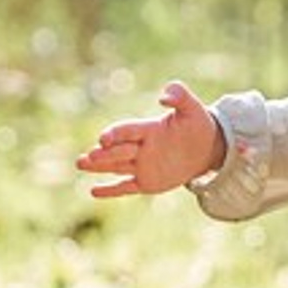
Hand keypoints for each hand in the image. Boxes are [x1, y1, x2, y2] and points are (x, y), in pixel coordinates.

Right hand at [76, 81, 223, 198]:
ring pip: (116, 167)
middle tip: (88, 158)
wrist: (207, 148)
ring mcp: (141, 165)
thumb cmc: (197, 125)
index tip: (103, 139)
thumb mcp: (192, 108)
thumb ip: (179, 96)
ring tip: (79, 164)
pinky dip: (111, 190)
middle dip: (103, 155)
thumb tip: (162, 97)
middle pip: (117, 151)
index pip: (126, 131)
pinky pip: (126, 187)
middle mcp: (139, 147)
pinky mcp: (146, 182)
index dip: (115, 134)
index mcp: (147, 129)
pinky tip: (93, 191)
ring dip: (98, 167)